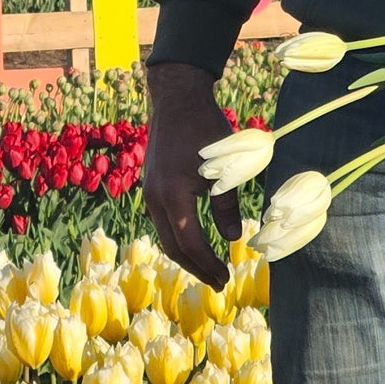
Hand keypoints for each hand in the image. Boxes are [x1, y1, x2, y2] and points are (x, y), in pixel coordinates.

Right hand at [144, 61, 241, 288]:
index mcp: (172, 195)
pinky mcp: (153, 187)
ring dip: (187, 256)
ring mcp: (150, 193)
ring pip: (166, 236)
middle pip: (173, 246)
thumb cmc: (205, 128)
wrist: (176, 99)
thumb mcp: (224, 167)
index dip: (208, 263)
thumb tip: (233, 238)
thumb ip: (227, 204)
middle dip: (196, 268)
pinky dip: (180, 238)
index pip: (190, 242)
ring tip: (209, 269)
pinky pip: (164, 222)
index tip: (226, 278)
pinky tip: (196, 244)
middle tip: (219, 283)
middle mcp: (155, 198)